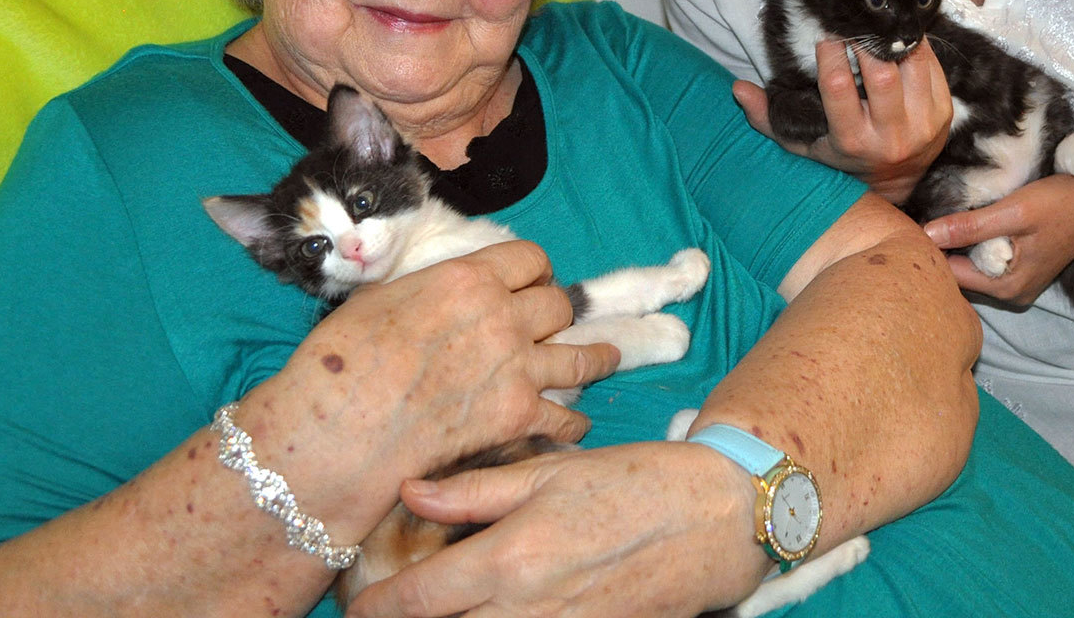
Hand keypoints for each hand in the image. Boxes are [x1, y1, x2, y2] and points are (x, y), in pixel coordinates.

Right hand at [255, 239, 623, 519]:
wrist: (340, 427)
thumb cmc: (342, 359)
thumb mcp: (379, 297)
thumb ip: (423, 289)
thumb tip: (429, 294)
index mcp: (470, 277)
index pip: (528, 258)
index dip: (534, 271)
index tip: (532, 282)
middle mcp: (503, 315)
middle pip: (557, 303)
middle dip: (555, 311)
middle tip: (552, 323)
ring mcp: (517, 367)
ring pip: (580, 355)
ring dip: (596, 357)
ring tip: (608, 358)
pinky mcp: (517, 417)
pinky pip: (566, 417)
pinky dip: (573, 422)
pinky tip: (574, 425)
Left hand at [344, 441, 765, 617]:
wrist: (718, 519)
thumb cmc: (635, 481)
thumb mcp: (551, 471)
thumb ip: (475, 490)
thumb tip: (409, 492)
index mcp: (510, 557)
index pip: (416, 601)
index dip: (374, 609)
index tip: (355, 608)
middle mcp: (527, 607)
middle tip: (392, 609)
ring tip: (443, 610)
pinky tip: (498, 613)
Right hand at [734, 38, 951, 203]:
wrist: (896, 182)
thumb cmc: (841, 157)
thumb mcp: (801, 143)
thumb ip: (767, 119)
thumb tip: (738, 88)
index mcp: (853, 141)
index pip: (838, 87)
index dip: (830, 54)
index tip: (825, 37)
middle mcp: (892, 136)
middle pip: (882, 73)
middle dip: (866, 43)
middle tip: (855, 27)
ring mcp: (924, 125)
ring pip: (913, 65)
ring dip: (894, 41)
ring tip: (877, 30)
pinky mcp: (944, 113)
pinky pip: (933, 68)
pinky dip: (916, 49)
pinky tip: (899, 42)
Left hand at [922, 174, 1073, 305]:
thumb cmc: (1060, 203)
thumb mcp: (1012, 212)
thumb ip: (970, 227)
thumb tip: (926, 235)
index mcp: (1008, 287)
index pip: (950, 275)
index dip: (931, 250)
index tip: (914, 223)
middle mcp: (1011, 293)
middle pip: (959, 274)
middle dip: (943, 248)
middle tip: (925, 215)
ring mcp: (1017, 283)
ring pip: (971, 267)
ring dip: (958, 244)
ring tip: (944, 216)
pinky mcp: (1022, 268)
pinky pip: (986, 260)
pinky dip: (974, 243)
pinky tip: (968, 222)